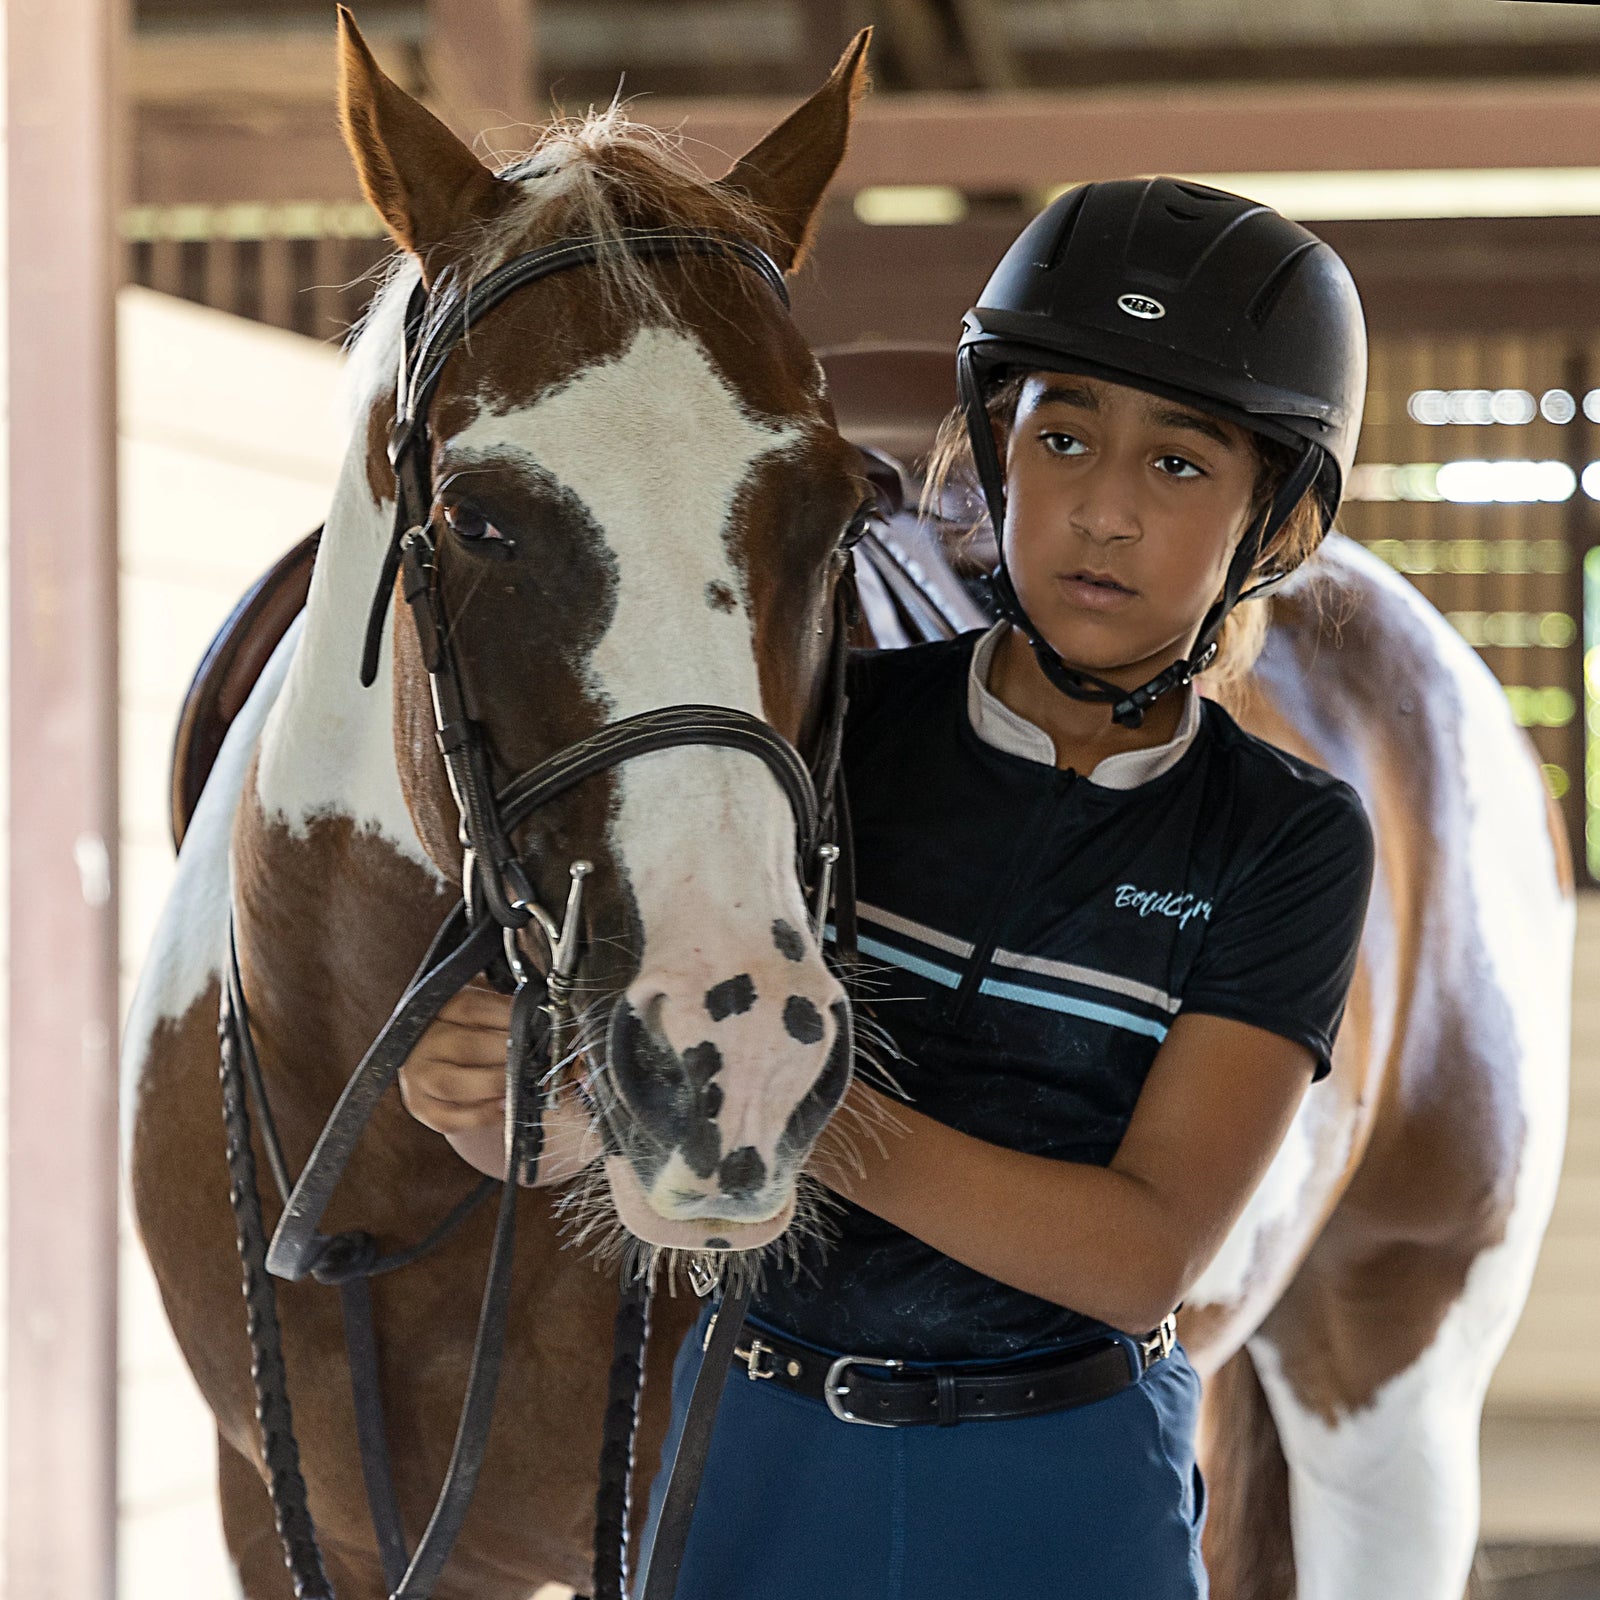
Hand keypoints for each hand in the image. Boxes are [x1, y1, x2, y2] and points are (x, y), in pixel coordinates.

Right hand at [398, 978, 603, 1185]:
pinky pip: (448, 1117)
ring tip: (524, 1084)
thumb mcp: (484, 1009)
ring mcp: (416, 1076)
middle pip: (465, 1046)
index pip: (470, 1007)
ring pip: (453, 1083)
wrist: (440, 1056)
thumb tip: (557, 1020)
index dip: (506, 1015)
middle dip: (508, 1053)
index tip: (538, 1021)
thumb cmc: (471, 1029)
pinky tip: (503, 1108)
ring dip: (495, 1084)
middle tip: (539, 1057)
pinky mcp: (419, 1107)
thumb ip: (509, 1010)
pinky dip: (479, 1116)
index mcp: (437, 1008)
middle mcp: (419, 1041)